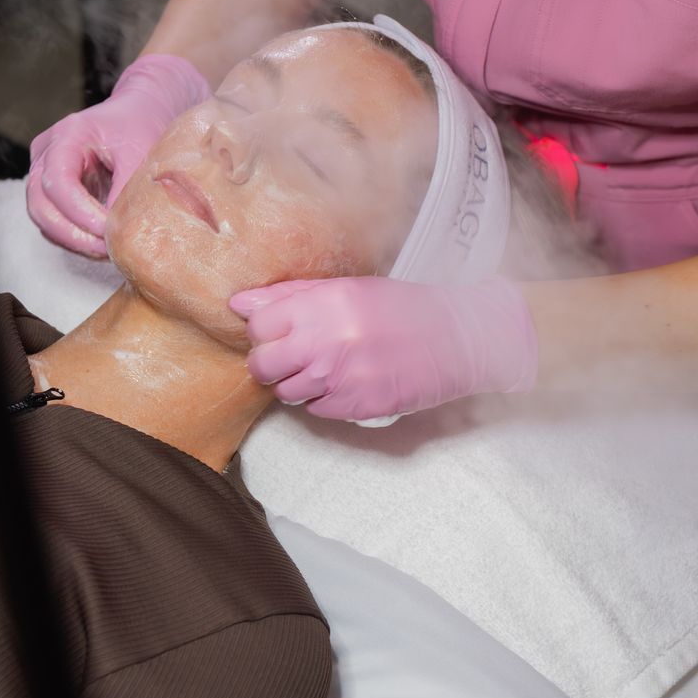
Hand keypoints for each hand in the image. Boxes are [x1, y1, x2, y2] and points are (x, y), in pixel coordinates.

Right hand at [26, 54, 209, 256]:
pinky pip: (54, 220)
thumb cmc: (141, 125)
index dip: (79, 213)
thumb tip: (118, 231)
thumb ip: (127, 188)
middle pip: (40, 204)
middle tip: (107, 250)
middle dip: (71, 234)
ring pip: (43, 216)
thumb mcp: (141, 151)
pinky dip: (74, 236)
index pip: (58, 182)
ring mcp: (45, 171)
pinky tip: (101, 243)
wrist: (141, 111)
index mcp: (66, 136)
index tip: (107, 231)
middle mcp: (47, 154)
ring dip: (72, 239)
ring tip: (108, 250)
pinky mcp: (54, 189)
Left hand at [231, 276, 537, 421]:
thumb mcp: (349, 287)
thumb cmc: (404, 307)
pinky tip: (347, 381)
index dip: (265, 328)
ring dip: (297, 381)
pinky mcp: (357, 408)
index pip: (260, 324)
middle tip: (293, 353)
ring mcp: (342, 379)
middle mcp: (329, 342)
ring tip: (326, 366)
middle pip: (262, 364)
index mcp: (326, 304)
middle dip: (270, 360)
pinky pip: (316, 410)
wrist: (458, 339)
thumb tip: (239, 304)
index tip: (278, 328)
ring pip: (285, 392)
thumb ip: (292, 295)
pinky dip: (324, 399)